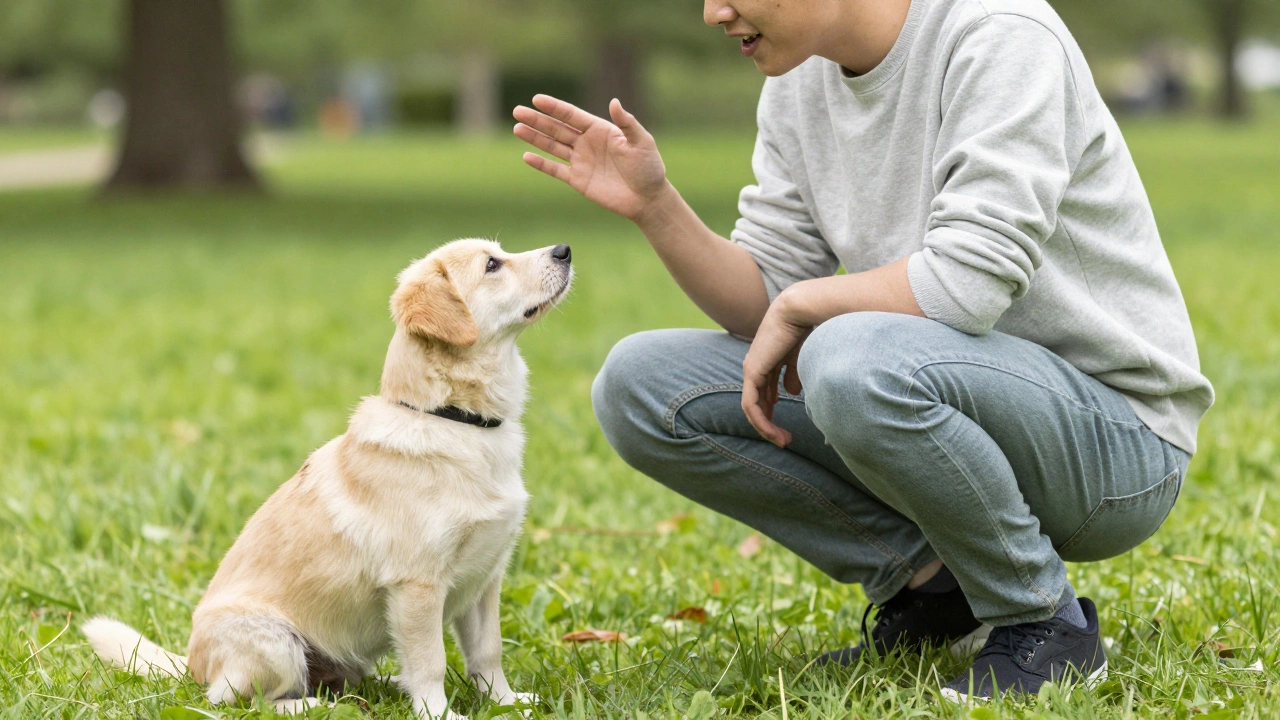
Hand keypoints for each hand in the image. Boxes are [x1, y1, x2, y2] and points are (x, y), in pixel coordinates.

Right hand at [514, 95, 669, 220]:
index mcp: (600, 130)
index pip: (572, 115)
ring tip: (516, 128)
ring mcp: (581, 161)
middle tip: (517, 111)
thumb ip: (627, 123)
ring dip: (535, 137)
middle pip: (557, 128)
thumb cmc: (649, 168)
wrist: (647, 198)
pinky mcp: (578, 180)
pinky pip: (556, 170)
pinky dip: (541, 164)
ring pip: (553, 146)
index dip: (554, 107)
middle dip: (537, 120)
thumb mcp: (641, 142)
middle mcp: (587, 143)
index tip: (537, 99)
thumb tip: (614, 102)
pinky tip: (526, 156)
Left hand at [741, 295, 812, 447]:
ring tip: (783, 441)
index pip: (763, 395)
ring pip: (752, 408)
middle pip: (756, 404)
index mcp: (764, 363)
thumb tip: (792, 393)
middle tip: (785, 441)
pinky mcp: (752, 372)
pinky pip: (751, 405)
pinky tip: (772, 433)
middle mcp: (754, 368)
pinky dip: (760, 421)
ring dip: (766, 428)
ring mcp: (751, 370)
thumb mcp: (798, 358)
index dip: (772, 414)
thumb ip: (793, 375)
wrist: (797, 311)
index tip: (786, 430)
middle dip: (769, 425)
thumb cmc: (802, 329)